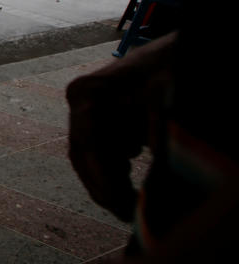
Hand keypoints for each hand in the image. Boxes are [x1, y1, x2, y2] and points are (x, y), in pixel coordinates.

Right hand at [65, 34, 174, 221]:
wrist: (180, 48)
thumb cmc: (173, 65)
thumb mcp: (168, 100)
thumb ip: (158, 134)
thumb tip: (154, 175)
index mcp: (88, 94)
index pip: (86, 148)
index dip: (102, 183)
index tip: (123, 208)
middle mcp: (82, 101)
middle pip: (83, 155)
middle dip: (105, 187)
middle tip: (129, 215)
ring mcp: (91, 107)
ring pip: (91, 155)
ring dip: (110, 180)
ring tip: (133, 203)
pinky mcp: (105, 113)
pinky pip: (104, 148)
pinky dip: (117, 167)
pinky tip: (133, 179)